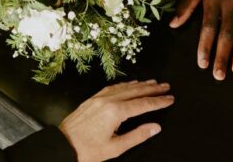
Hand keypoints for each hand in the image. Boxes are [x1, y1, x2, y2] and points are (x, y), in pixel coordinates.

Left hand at [59, 80, 173, 161]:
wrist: (62, 146)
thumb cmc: (87, 150)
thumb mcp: (115, 148)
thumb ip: (137, 136)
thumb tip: (155, 127)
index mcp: (115, 112)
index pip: (143, 104)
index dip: (158, 101)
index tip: (170, 99)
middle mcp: (108, 101)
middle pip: (136, 91)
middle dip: (153, 89)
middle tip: (166, 86)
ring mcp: (99, 98)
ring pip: (124, 87)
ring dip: (140, 85)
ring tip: (152, 83)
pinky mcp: (92, 99)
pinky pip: (112, 88)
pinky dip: (124, 85)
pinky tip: (129, 85)